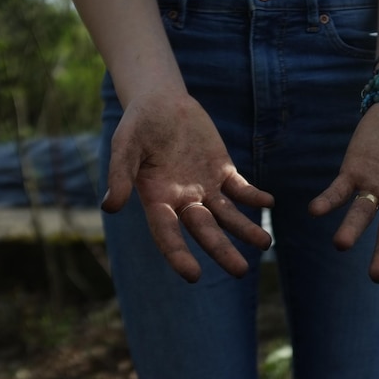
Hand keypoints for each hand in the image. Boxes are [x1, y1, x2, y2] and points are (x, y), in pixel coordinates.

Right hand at [101, 90, 273, 281]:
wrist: (161, 102)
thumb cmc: (138, 124)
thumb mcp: (125, 145)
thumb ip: (120, 174)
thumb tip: (110, 207)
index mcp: (157, 199)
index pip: (167, 233)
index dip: (178, 255)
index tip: (194, 275)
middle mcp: (183, 200)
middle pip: (205, 231)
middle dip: (222, 250)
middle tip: (240, 271)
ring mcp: (205, 187)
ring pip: (228, 215)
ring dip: (246, 229)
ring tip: (265, 243)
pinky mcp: (223, 171)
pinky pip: (241, 189)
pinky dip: (254, 196)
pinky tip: (269, 201)